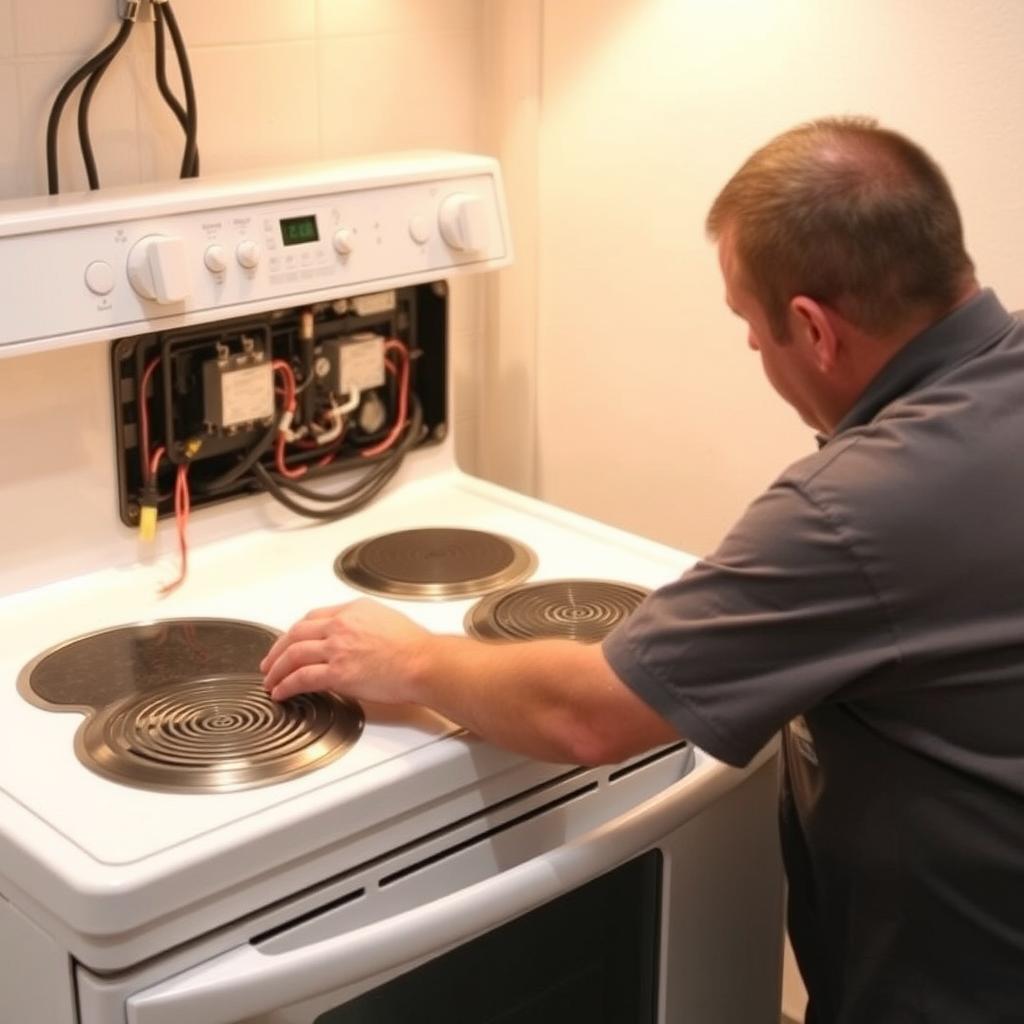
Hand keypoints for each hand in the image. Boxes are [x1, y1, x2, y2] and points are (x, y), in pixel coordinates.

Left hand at [260, 598, 428, 703]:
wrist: (423, 662)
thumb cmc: (415, 646)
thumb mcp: (386, 619)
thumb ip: (364, 624)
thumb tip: (355, 637)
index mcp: (352, 610)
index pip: (313, 618)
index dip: (296, 632)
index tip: (290, 641)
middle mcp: (341, 625)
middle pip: (296, 633)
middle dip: (278, 649)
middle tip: (270, 661)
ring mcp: (337, 648)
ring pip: (293, 654)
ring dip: (276, 668)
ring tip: (270, 680)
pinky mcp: (338, 672)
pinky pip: (302, 678)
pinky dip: (286, 685)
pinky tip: (281, 691)